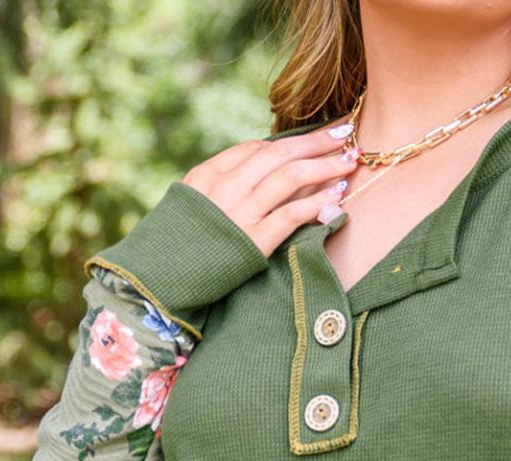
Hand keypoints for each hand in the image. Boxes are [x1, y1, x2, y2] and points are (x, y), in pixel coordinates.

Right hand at [181, 125, 359, 257]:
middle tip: (344, 133)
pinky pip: (291, 215)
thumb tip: (256, 180)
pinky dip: (316, 203)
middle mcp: (225, 188)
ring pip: (289, 177)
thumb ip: (220, 189)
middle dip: (314, 142)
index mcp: (208, 175)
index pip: (255, 149)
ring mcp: (240, 213)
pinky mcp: (254, 241)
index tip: (315, 137)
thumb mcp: (193, 207)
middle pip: (278, 154)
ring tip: (350, 160)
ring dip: (324, 166)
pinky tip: (336, 196)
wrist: (161, 277)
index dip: (289, 141)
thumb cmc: (180, 246)